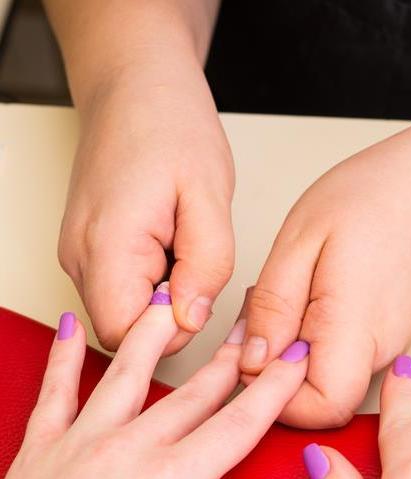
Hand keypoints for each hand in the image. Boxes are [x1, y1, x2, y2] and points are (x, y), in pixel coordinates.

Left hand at [0, 286, 320, 478]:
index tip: (293, 356)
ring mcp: (82, 443)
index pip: (238, 424)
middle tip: (249, 324)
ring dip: (154, 334)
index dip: (272, 387)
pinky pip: (54, 390)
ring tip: (170, 299)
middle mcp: (128, 450)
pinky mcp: (41, 450)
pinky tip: (72, 326)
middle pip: (193, 392)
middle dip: (228, 357)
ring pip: (127, 373)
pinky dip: (64, 355)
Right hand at [59, 56, 234, 352]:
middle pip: (122, 329)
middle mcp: (80, 256)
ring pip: (122, 312)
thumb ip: (206, 267)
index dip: (169, 332)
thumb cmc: (170, 127)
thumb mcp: (208, 196)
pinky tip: (168, 245)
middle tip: (196, 263)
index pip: (126, 335)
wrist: (135, 87)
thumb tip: (190, 320)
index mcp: (107, 245)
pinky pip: (119, 290)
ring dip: (160, 297)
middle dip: (168, 315)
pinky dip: (150, 282)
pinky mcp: (87, 250)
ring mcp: (78, 254)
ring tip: (182, 245)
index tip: (198, 295)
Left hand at [240, 96, 410, 427]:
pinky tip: (300, 296)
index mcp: (352, 328)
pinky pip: (334, 357)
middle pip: (314, 400)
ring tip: (280, 293)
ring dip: (285, 348)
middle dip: (269, 369)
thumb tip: (252, 361)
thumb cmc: (375, 199)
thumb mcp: (303, 239)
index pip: (318, 410)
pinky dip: (305, 337)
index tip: (252, 352)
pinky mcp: (381, 338)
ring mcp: (382, 348)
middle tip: (254, 314)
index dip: (274, 395)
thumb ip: (275, 306)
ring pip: (321, 378)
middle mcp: (374, 351)